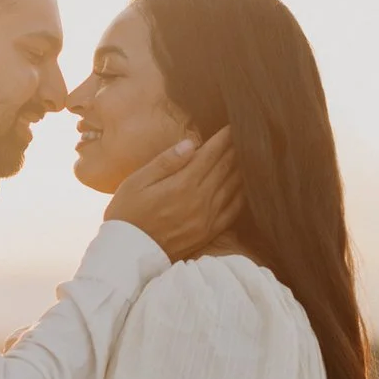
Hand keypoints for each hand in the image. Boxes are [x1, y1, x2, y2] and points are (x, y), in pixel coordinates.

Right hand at [103, 127, 241, 260]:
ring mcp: (207, 218)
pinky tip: (244, 187)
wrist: (128, 253)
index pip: (211, 154)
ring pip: (233, 187)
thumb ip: (166, 162)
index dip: (224, 138)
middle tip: (247, 136)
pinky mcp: (208, 233)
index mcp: (183, 184)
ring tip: (250, 156)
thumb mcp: (137, 181)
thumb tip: (191, 143)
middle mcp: (200, 200)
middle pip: (226, 168)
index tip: (234, 126)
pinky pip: (232, 211)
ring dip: (243, 169)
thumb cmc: (127, 213)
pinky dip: (241, 195)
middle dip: (237, 149)